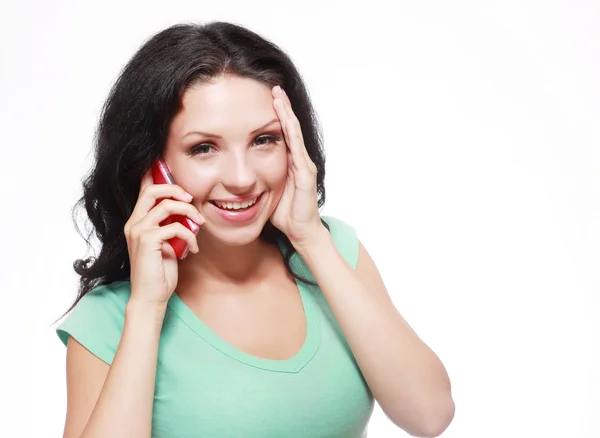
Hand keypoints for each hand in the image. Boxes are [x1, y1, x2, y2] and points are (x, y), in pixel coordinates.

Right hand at [123, 167, 204, 307]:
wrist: (151, 297)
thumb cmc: (160, 272)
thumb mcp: (167, 243)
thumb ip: (171, 226)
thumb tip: (188, 212)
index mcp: (137, 221)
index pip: (143, 190)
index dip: (155, 175)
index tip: (170, 169)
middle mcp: (134, 223)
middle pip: (152, 190)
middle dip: (175, 188)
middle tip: (191, 199)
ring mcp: (138, 231)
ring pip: (166, 205)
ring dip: (189, 212)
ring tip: (199, 224)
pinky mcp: (147, 241)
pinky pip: (175, 227)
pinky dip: (190, 235)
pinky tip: (193, 248)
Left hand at [269, 85, 325, 246]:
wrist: (300, 232)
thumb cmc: (285, 214)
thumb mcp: (266, 192)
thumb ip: (257, 179)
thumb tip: (234, 174)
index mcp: (288, 163)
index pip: (281, 133)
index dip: (275, 115)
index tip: (264, 98)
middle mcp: (298, 160)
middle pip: (289, 127)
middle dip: (281, 106)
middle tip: (272, 86)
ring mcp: (303, 165)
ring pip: (294, 132)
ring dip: (286, 112)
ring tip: (278, 94)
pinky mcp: (305, 173)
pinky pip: (296, 147)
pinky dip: (290, 131)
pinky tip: (285, 118)